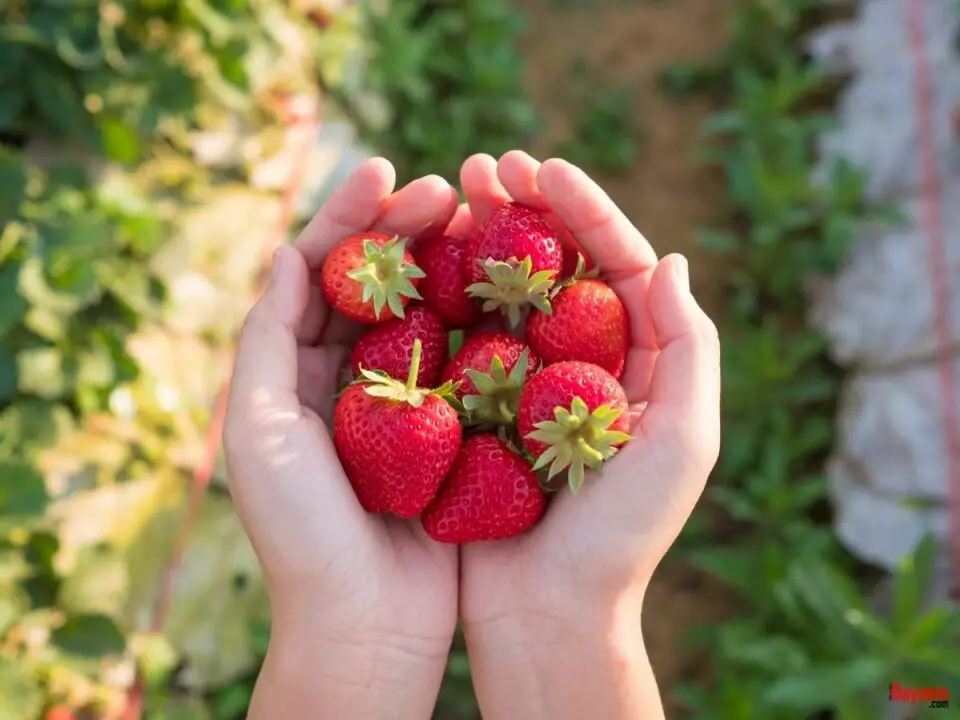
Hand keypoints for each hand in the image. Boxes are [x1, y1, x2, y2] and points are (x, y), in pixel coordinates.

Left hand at [222, 159, 460, 717]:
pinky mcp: (449, 431)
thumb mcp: (260, 431)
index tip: (387, 171)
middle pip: (377, 284)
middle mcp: (346, 380)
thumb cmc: (301, 533)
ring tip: (483, 218)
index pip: (318, 275)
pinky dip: (483, 320)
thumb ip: (264, 340)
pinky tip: (510, 287)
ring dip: (450, 263)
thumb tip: (285, 254)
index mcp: (293, 374)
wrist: (363, 623)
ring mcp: (401, 404)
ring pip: (426, 314)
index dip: (349, 218)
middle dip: (406, 228)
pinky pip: (467, 362)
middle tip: (448, 189)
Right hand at [454, 151, 720, 717]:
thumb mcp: (680, 445)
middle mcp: (583, 363)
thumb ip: (687, 349)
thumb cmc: (621, 538)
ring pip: (505, 291)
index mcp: (639, 362)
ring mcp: (527, 382)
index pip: (616, 265)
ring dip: (480, 237)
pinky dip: (446, 293)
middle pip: (556, 265)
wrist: (549, 612)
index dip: (585, 210)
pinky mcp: (479, 407)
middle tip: (483, 166)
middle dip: (524, 209)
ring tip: (449, 192)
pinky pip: (464, 337)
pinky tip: (422, 259)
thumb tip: (669, 259)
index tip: (544, 168)